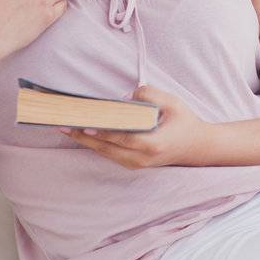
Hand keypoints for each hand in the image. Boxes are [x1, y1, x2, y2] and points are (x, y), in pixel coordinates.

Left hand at [59, 84, 212, 168]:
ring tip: (66, 129)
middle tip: (62, 126)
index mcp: (153, 144)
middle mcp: (143, 158)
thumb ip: (150, 95)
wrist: (197, 147)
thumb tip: (125, 97)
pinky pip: (111, 155)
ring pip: (106, 154)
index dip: (101, 132)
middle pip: (107, 149)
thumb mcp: (173, 102)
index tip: (84, 125)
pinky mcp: (135, 164)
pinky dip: (97, 145)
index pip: (121, 138)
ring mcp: (138, 164)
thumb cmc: (185, 122)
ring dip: (86, 142)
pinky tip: (83, 135)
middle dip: (84, 137)